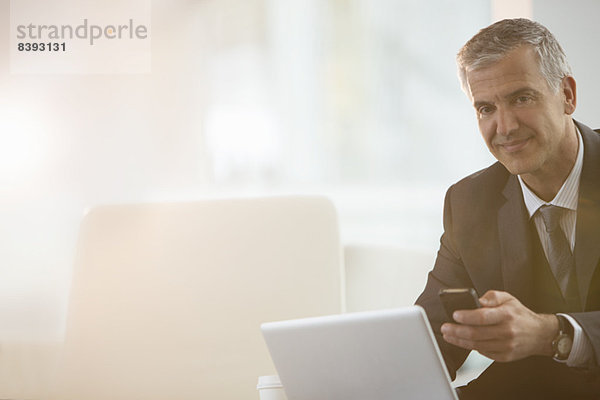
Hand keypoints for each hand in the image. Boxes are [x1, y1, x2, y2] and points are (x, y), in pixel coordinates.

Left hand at [440, 290, 558, 361]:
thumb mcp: (509, 298)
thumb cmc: (520, 314)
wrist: (540, 334)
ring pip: (477, 345)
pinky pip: (483, 352)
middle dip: (457, 331)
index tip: (454, 315)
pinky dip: (471, 347)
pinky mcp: (505, 357)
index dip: (467, 317)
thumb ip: (492, 296)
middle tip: (445, 327)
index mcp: (507, 315)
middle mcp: (507, 332)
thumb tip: (478, 300)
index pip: (483, 317)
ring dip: (459, 341)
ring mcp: (506, 346)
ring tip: (448, 335)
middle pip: (477, 333)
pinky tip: (462, 341)